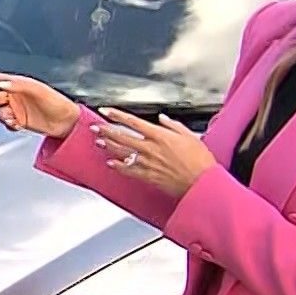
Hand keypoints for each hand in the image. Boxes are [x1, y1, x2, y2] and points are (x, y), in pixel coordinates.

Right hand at [0, 71, 82, 138]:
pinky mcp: (20, 120)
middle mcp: (16, 95)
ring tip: (12, 120)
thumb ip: (18, 85)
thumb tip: (2, 84)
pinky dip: (7, 125)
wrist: (67, 122)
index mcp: (19, 84)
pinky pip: (6, 123)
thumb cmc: (56, 102)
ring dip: (2, 117)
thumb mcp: (37, 90)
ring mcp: (17, 108)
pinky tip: (16, 125)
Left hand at [93, 108, 217, 197]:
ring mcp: (148, 163)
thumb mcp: (190, 136)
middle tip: (95, 126)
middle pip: (122, 136)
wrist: (201, 183)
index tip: (106, 111)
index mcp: (160, 136)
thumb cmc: (199, 161)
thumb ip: (173, 126)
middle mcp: (151, 148)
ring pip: (122, 152)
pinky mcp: (148, 176)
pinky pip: (129, 170)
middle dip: (106, 130)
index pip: (133, 122)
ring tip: (99, 141)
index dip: (117, 115)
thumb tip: (162, 118)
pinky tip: (110, 163)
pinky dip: (118, 166)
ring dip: (109, 146)